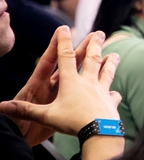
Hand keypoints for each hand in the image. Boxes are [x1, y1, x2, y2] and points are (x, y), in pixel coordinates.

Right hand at [0, 27, 120, 144]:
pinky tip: (116, 93)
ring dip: (110, 62)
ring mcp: (101, 91)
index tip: (64, 28)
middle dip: (93, 44)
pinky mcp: (110, 102)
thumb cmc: (72, 122)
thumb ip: (25, 110)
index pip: (65, 57)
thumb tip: (2, 107)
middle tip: (98, 32)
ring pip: (106, 72)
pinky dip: (113, 94)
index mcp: (70, 82)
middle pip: (92, 59)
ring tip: (115, 54)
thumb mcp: (45, 116)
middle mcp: (88, 82)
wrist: (99, 132)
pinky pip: (112, 96)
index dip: (63, 42)